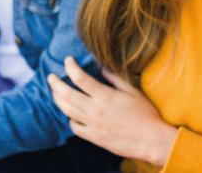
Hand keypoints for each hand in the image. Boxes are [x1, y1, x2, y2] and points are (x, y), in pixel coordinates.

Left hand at [48, 56, 176, 165]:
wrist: (151, 140)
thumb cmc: (145, 114)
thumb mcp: (133, 91)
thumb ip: (115, 79)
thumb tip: (101, 68)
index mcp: (105, 96)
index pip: (80, 78)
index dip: (70, 66)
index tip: (68, 60)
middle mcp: (95, 110)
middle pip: (67, 94)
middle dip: (55, 83)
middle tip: (50, 77)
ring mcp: (93, 125)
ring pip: (67, 110)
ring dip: (58, 99)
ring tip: (55, 93)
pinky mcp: (94, 137)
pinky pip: (75, 127)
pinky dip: (69, 119)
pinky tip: (71, 113)